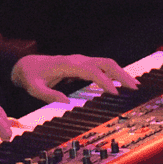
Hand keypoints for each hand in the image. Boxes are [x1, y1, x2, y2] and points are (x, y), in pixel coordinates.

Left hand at [10, 54, 139, 102]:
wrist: (27, 65)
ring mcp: (82, 61)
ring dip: (122, 73)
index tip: (115, 93)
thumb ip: (48, 95)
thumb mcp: (34, 88)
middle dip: (122, 74)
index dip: (105, 81)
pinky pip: (103, 67)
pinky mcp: (83, 65)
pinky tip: (122, 83)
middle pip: (106, 63)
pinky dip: (115, 73)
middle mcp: (78, 60)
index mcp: (68, 65)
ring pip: (107, 63)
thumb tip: (66, 102)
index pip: (92, 71)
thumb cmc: (31, 77)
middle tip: (135, 87)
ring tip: (134, 86)